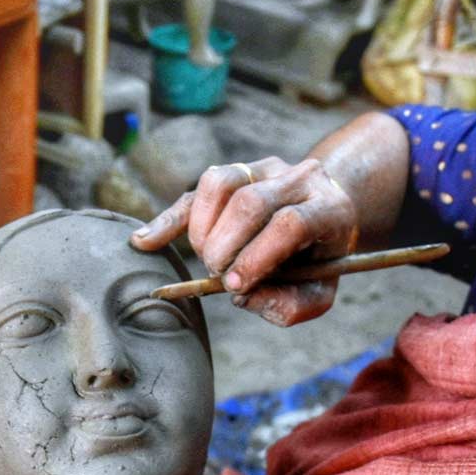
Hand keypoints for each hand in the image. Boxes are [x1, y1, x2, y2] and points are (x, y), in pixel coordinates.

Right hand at [131, 157, 357, 326]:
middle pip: (251, 203)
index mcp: (328, 208)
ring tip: (208, 259)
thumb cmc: (318, 260)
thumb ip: (290, 305)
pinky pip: (198, 189)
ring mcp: (265, 169)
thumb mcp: (319, 291)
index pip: (289, 223)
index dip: (257, 256)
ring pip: (221, 184)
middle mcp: (298, 179)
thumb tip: (244, 297)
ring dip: (204, 230)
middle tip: (218, 275)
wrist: (323, 216)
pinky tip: (146, 241)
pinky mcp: (236, 172)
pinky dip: (171, 217)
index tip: (234, 286)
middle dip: (226, 247)